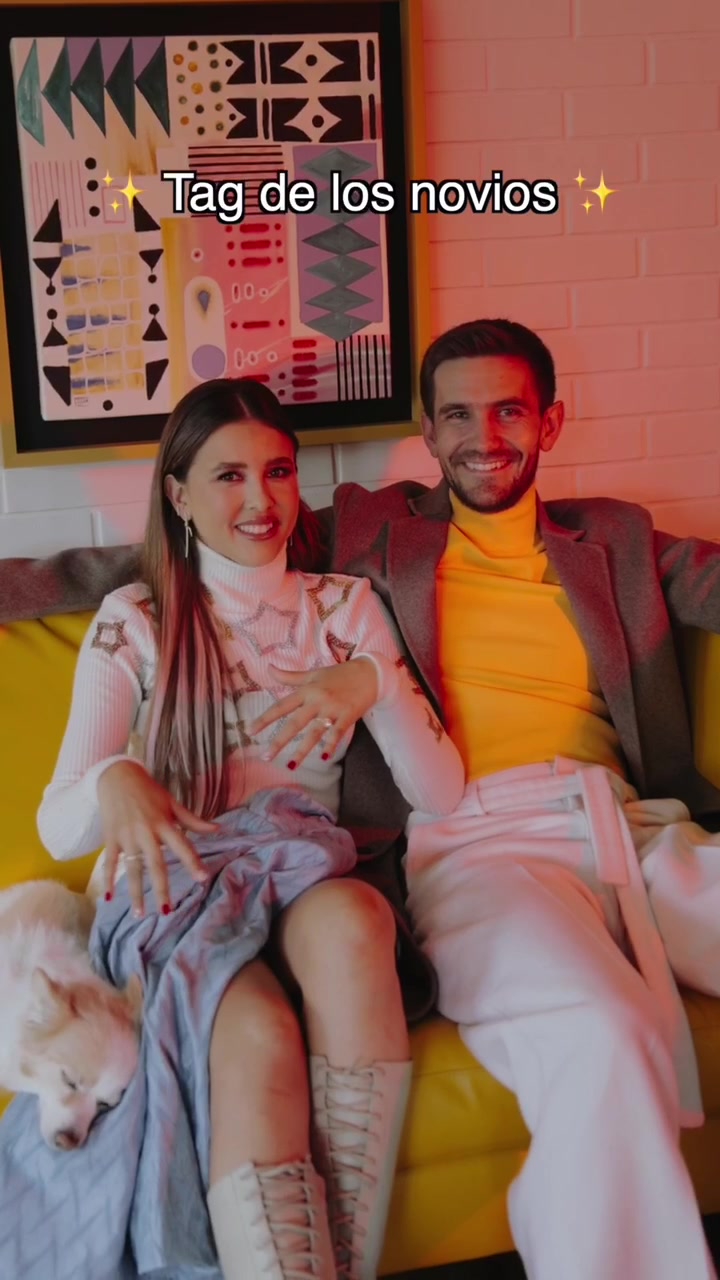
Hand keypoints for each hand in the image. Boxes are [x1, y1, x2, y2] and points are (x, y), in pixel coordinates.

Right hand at [98, 761, 217, 916]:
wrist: (118, 776)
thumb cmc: (149, 791)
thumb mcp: (172, 803)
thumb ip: (193, 820)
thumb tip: (218, 829)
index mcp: (164, 823)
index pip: (182, 846)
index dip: (193, 862)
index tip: (202, 879)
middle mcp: (146, 832)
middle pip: (156, 864)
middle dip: (161, 888)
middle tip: (167, 911)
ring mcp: (127, 836)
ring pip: (132, 869)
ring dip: (135, 892)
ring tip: (139, 914)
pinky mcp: (111, 838)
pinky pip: (110, 862)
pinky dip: (108, 879)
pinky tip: (108, 897)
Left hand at [248, 658, 378, 766]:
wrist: (368, 673)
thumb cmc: (338, 674)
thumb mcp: (313, 674)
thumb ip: (289, 676)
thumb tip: (268, 668)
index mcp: (306, 690)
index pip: (281, 706)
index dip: (265, 719)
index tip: (250, 731)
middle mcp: (317, 701)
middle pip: (294, 723)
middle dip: (279, 741)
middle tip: (266, 756)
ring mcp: (332, 709)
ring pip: (314, 733)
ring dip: (302, 750)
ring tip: (290, 765)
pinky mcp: (347, 716)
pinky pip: (337, 733)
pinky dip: (330, 745)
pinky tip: (323, 757)